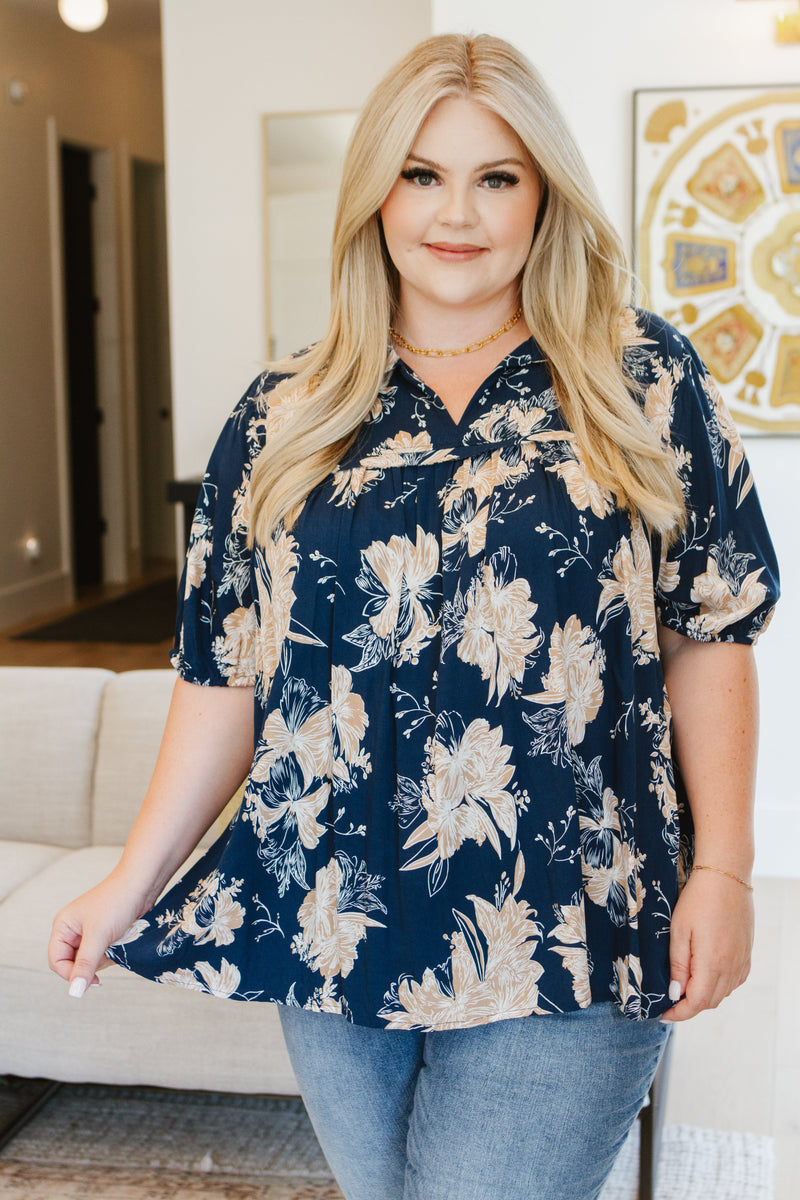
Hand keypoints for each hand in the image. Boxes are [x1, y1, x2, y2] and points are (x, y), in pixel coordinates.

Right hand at [48, 872, 149, 997]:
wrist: (142, 884)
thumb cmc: (116, 902)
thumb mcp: (98, 936)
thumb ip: (85, 965)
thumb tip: (74, 992)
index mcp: (63, 926)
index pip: (56, 961)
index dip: (71, 974)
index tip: (91, 980)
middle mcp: (73, 929)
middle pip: (74, 963)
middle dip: (91, 964)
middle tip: (107, 957)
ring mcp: (89, 931)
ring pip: (90, 960)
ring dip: (104, 958)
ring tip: (116, 944)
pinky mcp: (105, 933)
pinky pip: (103, 953)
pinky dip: (112, 953)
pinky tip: (122, 942)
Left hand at [661, 868, 753, 1021]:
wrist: (727, 876)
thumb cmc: (698, 900)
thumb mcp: (679, 931)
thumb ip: (678, 966)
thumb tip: (675, 994)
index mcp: (712, 964)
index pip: (696, 1003)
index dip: (678, 1014)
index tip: (663, 1014)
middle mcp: (731, 968)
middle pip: (709, 1002)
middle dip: (688, 1006)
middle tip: (669, 1000)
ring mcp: (742, 962)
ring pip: (722, 993)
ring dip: (703, 996)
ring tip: (683, 987)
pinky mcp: (746, 954)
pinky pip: (733, 981)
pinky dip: (718, 986)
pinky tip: (704, 975)